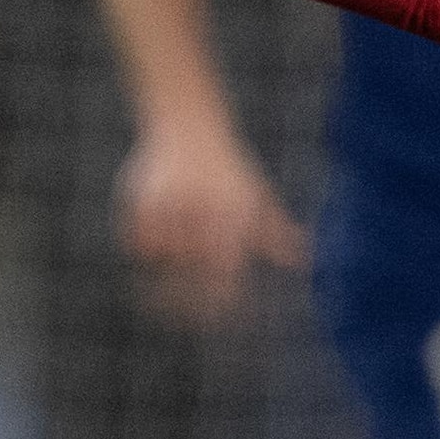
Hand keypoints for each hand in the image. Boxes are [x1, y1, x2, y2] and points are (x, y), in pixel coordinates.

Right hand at [117, 115, 304, 325]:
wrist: (187, 123)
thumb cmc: (228, 165)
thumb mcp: (256, 194)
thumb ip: (273, 231)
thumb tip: (302, 261)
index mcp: (233, 213)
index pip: (224, 272)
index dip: (218, 299)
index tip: (213, 316)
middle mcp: (202, 209)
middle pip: (190, 270)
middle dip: (184, 294)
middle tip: (178, 309)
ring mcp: (169, 203)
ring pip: (162, 257)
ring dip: (167, 262)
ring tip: (173, 242)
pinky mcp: (140, 198)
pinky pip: (137, 242)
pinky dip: (143, 243)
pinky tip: (152, 228)